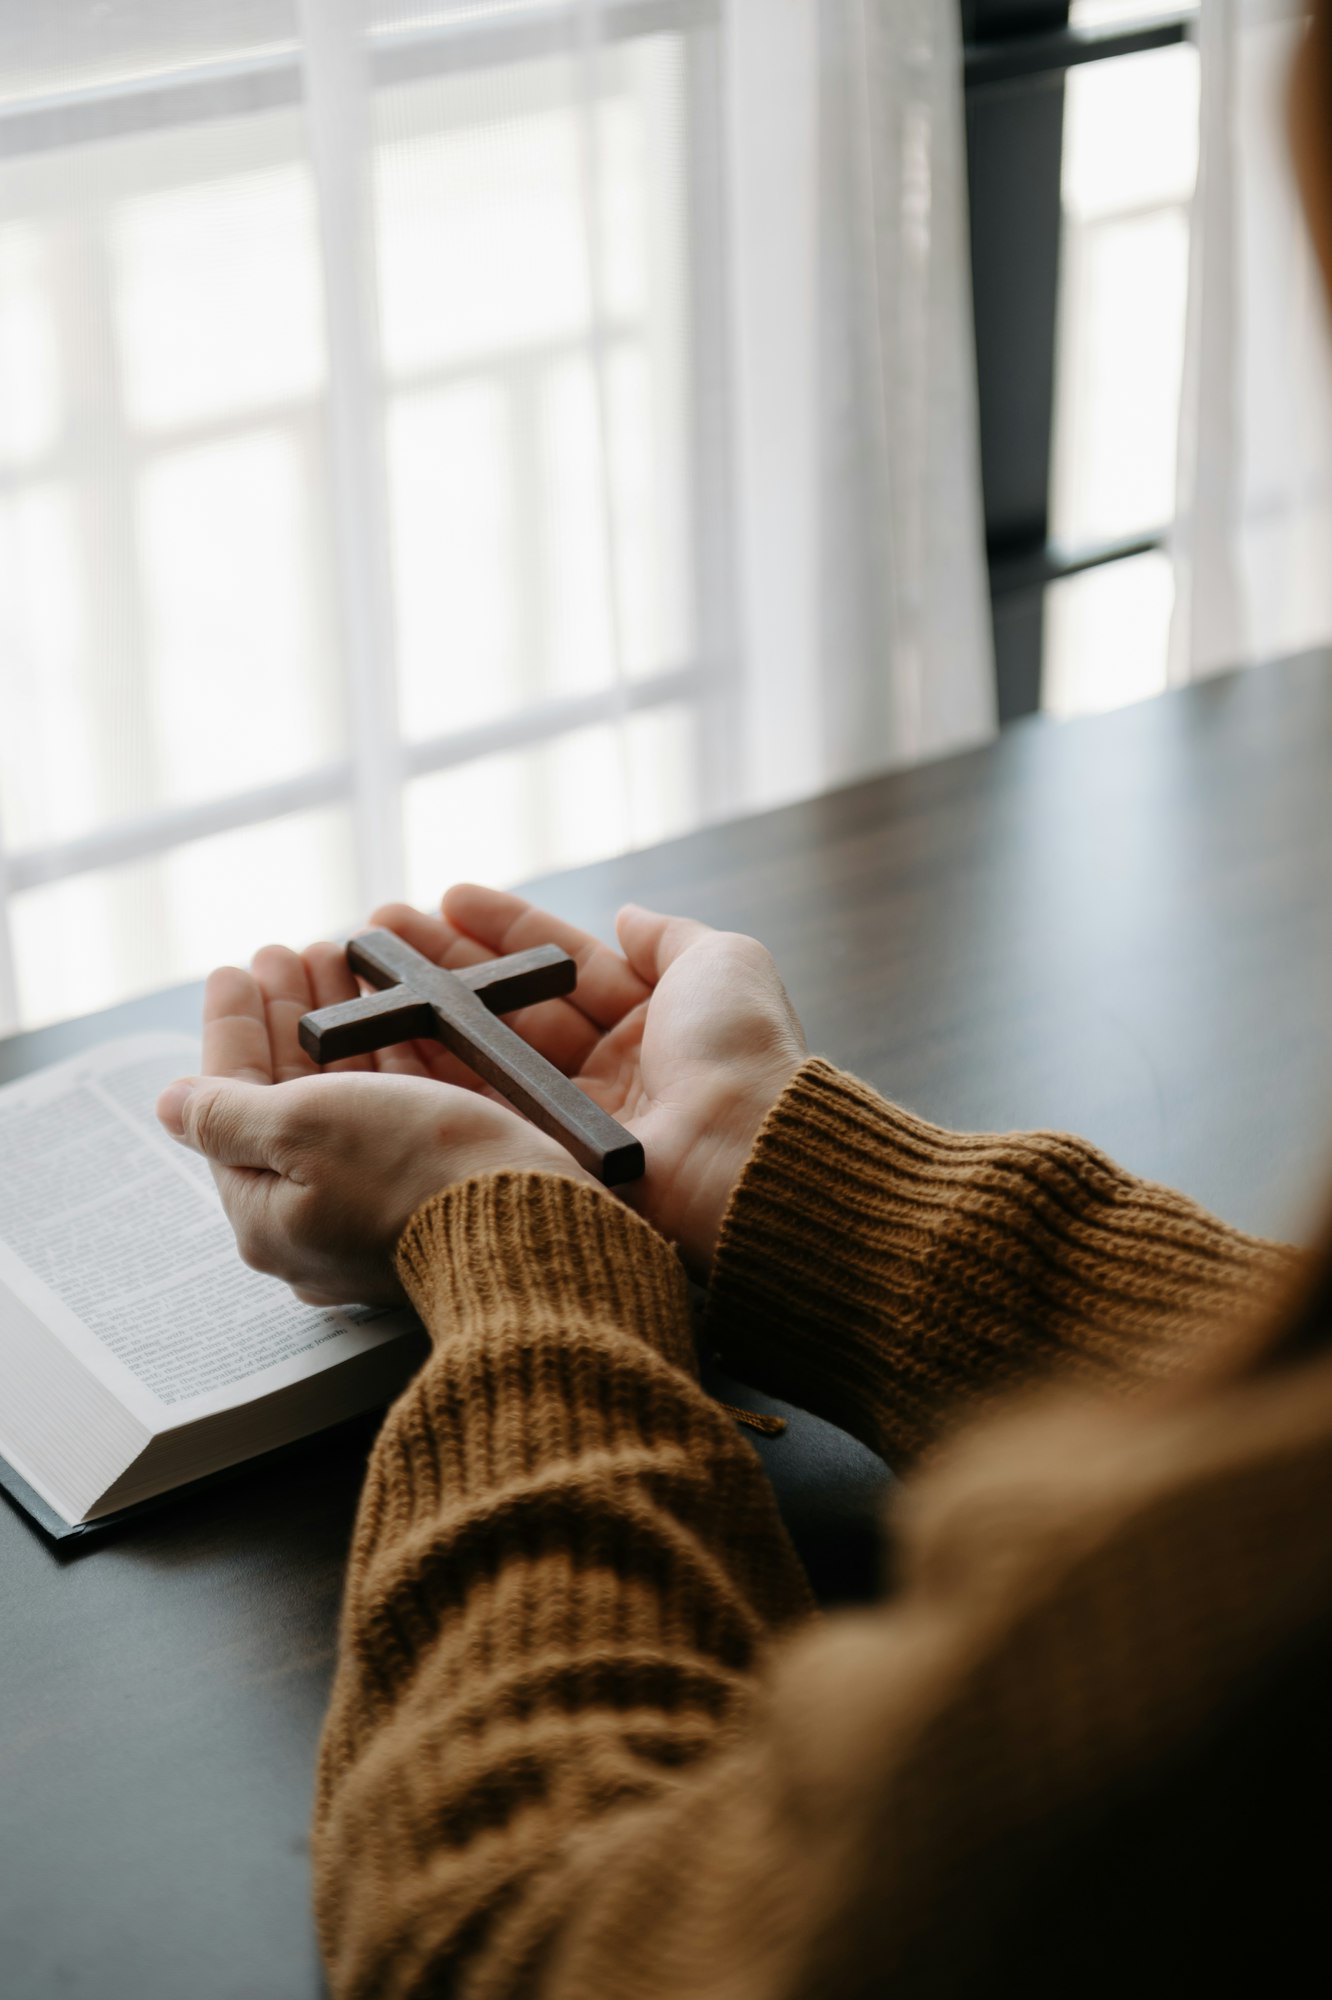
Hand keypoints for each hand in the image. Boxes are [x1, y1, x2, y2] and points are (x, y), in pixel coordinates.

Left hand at [155, 948, 596, 1306]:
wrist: (532, 1221)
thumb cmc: (410, 1173)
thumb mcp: (299, 1127)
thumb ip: (226, 1112)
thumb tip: (168, 1105)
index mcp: (268, 1219)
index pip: (229, 1110)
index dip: (233, 1030)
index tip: (236, 968)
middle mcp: (318, 1224)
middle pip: (289, 1103)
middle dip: (288, 1019)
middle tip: (290, 953)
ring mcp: (382, 1211)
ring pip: (347, 1102)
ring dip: (339, 1028)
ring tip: (339, 962)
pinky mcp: (439, 1193)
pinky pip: (399, 1114)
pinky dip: (389, 1055)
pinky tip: (393, 1010)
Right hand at [361, 886, 807, 1275]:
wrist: (740, 1153)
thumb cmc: (738, 1053)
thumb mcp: (723, 962)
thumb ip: (669, 936)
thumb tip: (630, 915)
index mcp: (653, 1020)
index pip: (563, 964)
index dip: (506, 928)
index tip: (448, 897)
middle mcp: (608, 1068)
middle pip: (513, 1004)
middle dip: (447, 963)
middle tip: (381, 930)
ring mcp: (572, 1115)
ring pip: (485, 1051)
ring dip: (425, 1008)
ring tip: (364, 967)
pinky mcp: (542, 1156)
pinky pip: (476, 1104)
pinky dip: (428, 1068)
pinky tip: (382, 1030)